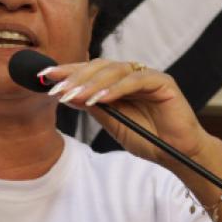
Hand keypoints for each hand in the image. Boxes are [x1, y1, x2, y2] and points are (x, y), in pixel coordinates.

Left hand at [41, 59, 212, 164]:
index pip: (89, 71)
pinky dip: (116, 89)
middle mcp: (132, 75)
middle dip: (75, 77)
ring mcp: (148, 76)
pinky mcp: (163, 82)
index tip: (43, 78)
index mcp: (118, 83)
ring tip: (74, 96)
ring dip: (92, 84)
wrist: (178, 155)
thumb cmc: (149, 139)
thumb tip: (65, 95)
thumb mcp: (113, 124)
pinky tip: (100, 99)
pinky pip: (136, 80)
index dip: (67, 73)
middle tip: (56, 88)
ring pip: (115, 70)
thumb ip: (94, 108)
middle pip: (99, 66)